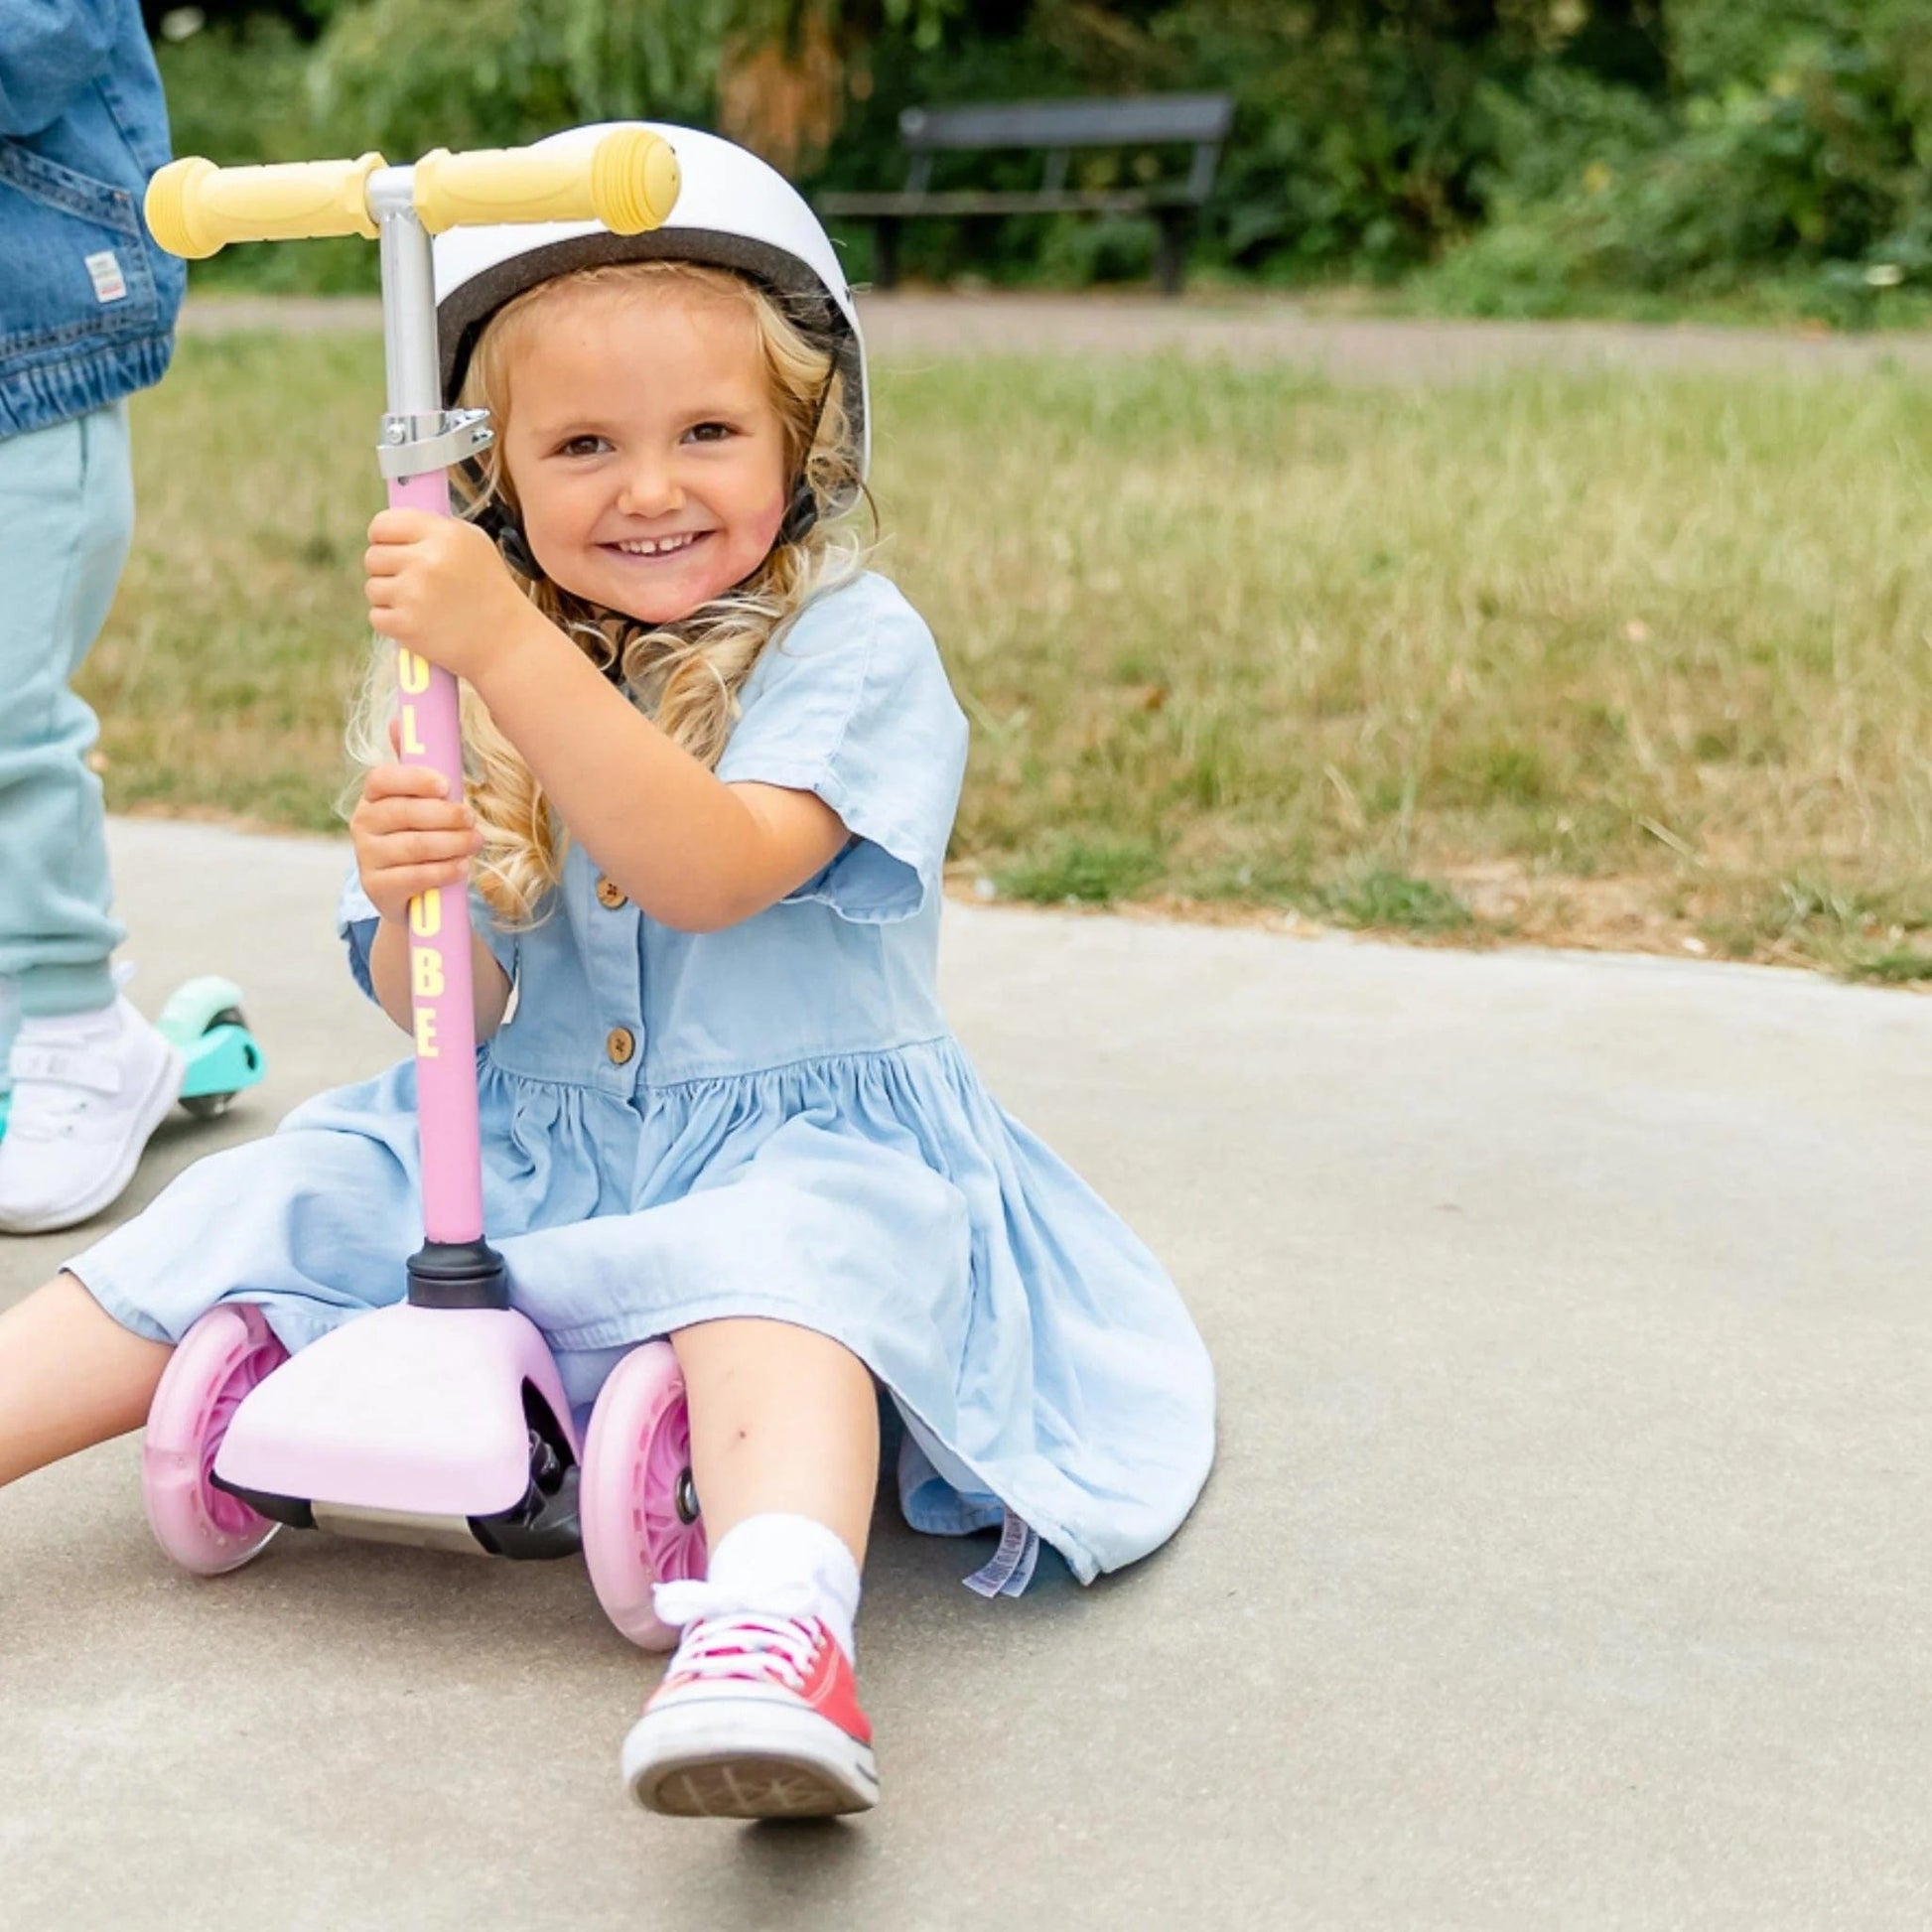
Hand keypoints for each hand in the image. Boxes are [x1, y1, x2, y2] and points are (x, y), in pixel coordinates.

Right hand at [350, 742, 483, 924]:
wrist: (413, 893)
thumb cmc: (423, 836)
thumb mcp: (422, 802)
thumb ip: (417, 767)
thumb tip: (400, 720)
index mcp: (373, 797)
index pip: (382, 780)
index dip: (413, 779)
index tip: (446, 785)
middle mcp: (362, 824)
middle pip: (403, 813)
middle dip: (444, 815)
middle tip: (472, 818)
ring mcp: (366, 857)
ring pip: (412, 846)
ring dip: (451, 843)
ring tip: (475, 842)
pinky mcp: (377, 888)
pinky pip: (413, 877)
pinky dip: (443, 871)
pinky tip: (462, 867)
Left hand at [363, 509, 539, 686]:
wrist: (507, 643)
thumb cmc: (491, 591)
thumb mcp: (475, 544)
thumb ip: (435, 528)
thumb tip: (395, 526)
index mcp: (443, 535)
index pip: (383, 524)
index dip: (382, 537)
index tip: (391, 549)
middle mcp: (426, 561)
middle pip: (373, 557)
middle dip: (387, 570)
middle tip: (412, 583)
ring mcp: (413, 594)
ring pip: (372, 588)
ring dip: (390, 598)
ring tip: (420, 605)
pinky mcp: (406, 626)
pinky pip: (376, 617)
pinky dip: (392, 623)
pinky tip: (419, 623)